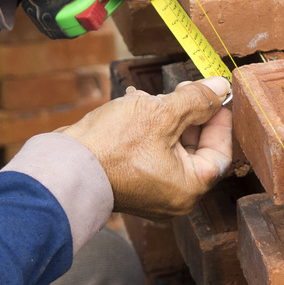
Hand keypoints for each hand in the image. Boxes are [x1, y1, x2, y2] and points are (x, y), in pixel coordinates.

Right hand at [59, 78, 232, 218]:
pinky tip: (135, 105)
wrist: (63, 165)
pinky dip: (148, 129)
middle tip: (184, 89)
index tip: (215, 96)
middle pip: (195, 149)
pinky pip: (150, 152)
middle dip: (189, 114)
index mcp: (187, 188)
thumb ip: (196, 100)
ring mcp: (150, 191)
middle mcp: (172, 196)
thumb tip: (220, 88)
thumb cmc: (112, 146)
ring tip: (151, 95)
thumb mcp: (161, 113)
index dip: (219, 120)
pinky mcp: (130, 182)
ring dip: (166, 117)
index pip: (220, 153)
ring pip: (170, 147)